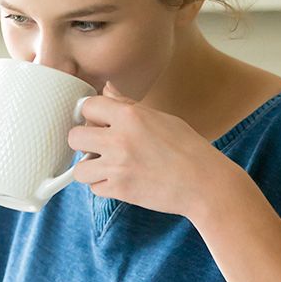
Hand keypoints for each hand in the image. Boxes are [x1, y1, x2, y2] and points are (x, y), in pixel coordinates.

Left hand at [66, 81, 230, 218]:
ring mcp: (117, 165)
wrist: (206, 183)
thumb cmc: (188, 148)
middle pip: (74, 137)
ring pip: (79, 168)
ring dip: (90, 169)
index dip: (89, 114)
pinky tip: (121, 180)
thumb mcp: (161, 118)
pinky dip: (104, 186)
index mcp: (130, 115)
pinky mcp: (120, 189)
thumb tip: (106, 93)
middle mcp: (119, 138)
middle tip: (100, 147)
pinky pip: (94, 188)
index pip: (87, 106)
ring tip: (108, 167)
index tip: (95, 122)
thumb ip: (129, 107)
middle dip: (84, 142)